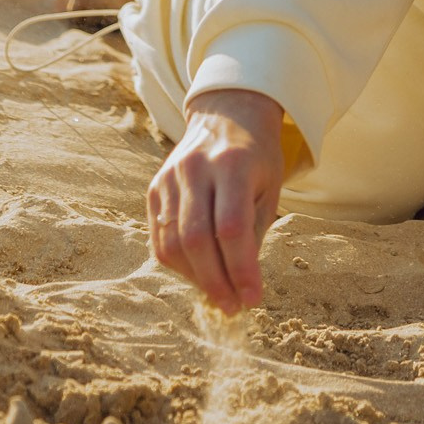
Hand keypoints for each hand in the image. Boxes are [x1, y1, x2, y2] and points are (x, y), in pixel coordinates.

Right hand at [146, 88, 286, 313]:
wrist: (226, 117)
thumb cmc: (256, 158)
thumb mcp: (268, 187)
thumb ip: (254, 232)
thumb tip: (241, 285)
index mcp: (232, 164)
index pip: (231, 228)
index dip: (241, 269)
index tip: (254, 298)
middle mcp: (196, 168)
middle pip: (197, 238)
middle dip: (215, 281)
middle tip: (233, 306)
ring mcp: (169, 177)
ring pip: (173, 242)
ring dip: (195, 278)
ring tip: (219, 295)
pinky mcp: (155, 188)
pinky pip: (159, 237)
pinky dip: (179, 264)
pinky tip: (198, 274)